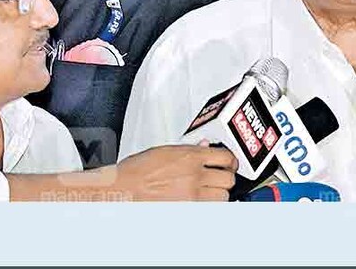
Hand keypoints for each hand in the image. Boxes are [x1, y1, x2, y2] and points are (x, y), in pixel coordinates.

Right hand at [115, 142, 237, 200]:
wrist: (124, 188)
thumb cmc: (137, 170)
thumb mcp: (165, 151)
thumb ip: (189, 150)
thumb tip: (205, 147)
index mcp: (190, 156)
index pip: (226, 157)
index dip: (231, 161)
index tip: (230, 163)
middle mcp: (195, 175)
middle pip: (228, 179)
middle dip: (227, 178)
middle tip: (222, 177)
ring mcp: (192, 195)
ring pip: (223, 197)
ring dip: (220, 194)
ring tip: (212, 191)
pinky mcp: (188, 210)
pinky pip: (208, 209)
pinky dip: (208, 206)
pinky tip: (201, 202)